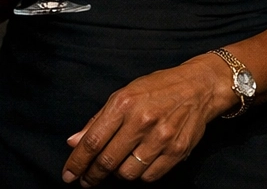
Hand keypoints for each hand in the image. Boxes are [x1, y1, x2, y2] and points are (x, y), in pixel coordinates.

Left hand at [61, 53, 234, 184]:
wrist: (198, 87)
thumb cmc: (158, 89)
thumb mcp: (125, 94)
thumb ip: (98, 120)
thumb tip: (73, 142)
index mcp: (124, 103)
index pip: (93, 141)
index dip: (77, 163)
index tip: (68, 176)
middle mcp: (142, 121)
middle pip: (107, 161)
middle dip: (92, 175)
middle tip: (87, 180)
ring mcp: (161, 138)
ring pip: (127, 173)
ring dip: (118, 173)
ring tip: (119, 164)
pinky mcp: (177, 151)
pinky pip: (149, 177)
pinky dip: (140, 174)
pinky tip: (139, 163)